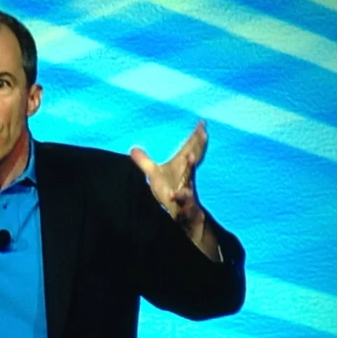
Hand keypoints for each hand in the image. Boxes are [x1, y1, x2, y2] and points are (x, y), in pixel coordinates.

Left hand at [130, 121, 207, 237]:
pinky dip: (179, 197)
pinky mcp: (185, 205)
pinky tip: (173, 194)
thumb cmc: (170, 192)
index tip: (201, 122)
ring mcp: (187, 190)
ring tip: (189, 158)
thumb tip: (132, 148)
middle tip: (204, 132)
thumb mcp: (154, 176)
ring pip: (189, 179)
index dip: (195, 136)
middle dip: (199, 146)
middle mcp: (186, 176)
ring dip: (190, 168)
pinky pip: (183, 200)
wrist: (183, 216)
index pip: (190, 148)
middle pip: (193, 159)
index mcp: (181, 168)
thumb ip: (144, 162)